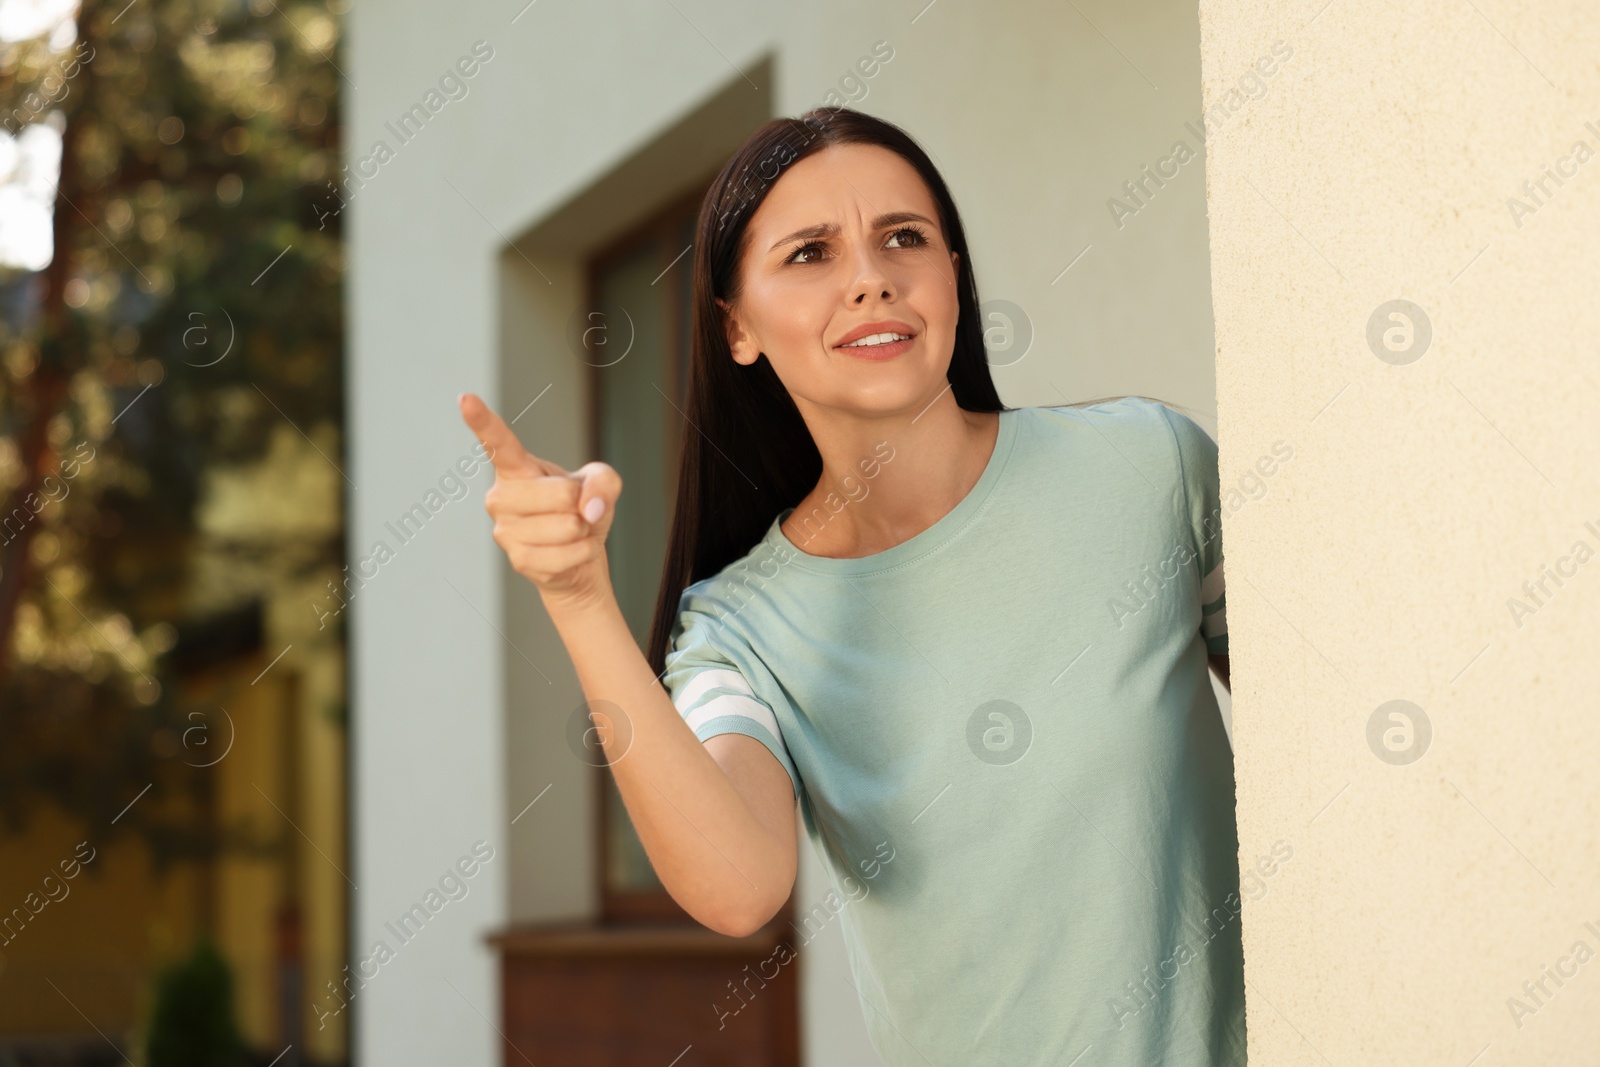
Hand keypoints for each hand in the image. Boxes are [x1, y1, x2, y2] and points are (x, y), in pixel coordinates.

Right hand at [458, 392, 622, 608]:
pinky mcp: (518, 560)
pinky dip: (584, 552)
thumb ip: (604, 481)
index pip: (498, 443)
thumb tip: (589, 508)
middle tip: (574, 508)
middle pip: (561, 495)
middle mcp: (500, 496)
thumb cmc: (581, 509)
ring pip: (568, 526)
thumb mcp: (601, 483)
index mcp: (515, 468)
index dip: (482, 421)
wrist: (578, 557)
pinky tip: (573, 551)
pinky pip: (569, 554)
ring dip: (584, 531)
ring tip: (571, 531)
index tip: (465, 398)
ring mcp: (505, 530)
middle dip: (581, 503)